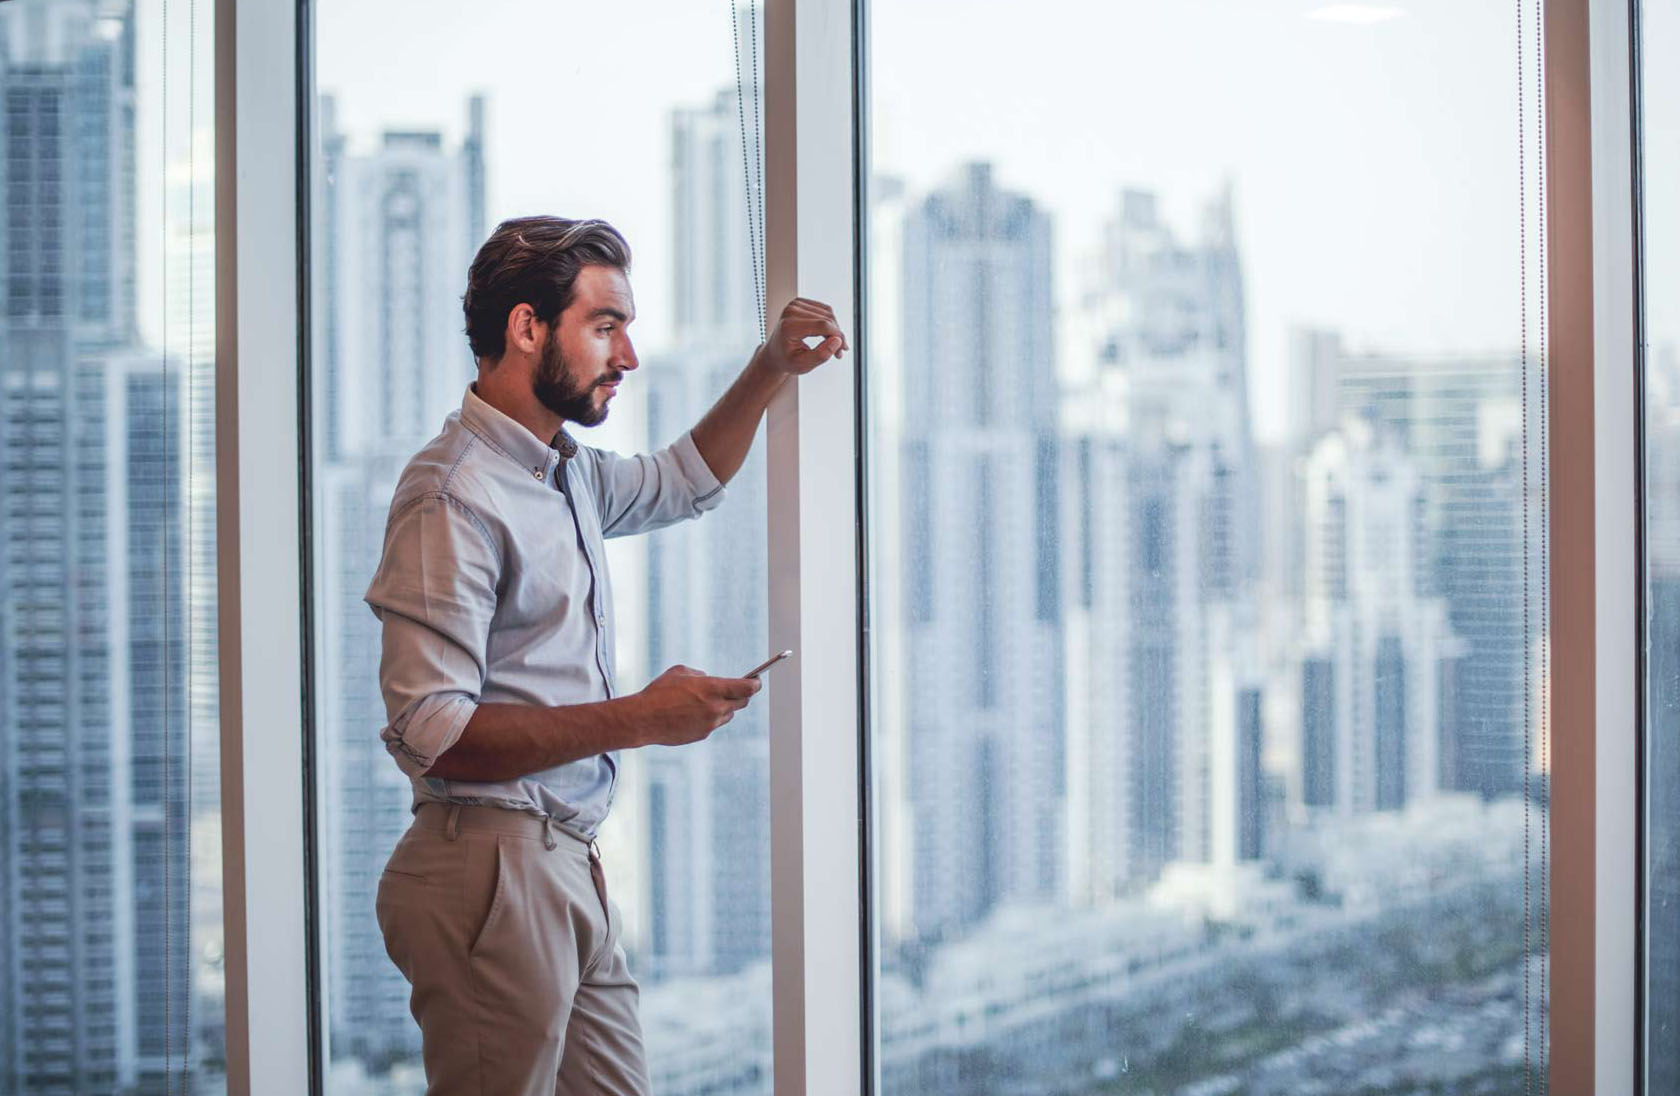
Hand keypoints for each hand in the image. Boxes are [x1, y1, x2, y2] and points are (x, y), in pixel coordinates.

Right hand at [630, 665, 761, 747]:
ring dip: (724, 707)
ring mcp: (710, 724)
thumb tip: (708, 679)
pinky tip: (695, 713)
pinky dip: (710, 718)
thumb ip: (700, 674)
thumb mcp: (680, 672)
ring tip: (710, 701)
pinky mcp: (702, 735)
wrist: (643, 719)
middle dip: (742, 695)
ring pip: (728, 715)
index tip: (757, 681)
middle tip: (738, 689)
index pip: (747, 688)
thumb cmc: (659, 692)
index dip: (755, 684)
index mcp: (713, 689)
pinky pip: (713, 724)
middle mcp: (716, 708)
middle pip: (742, 702)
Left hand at [759, 297, 849, 375]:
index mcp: (789, 326)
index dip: (837, 336)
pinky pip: (824, 310)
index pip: (822, 325)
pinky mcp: (800, 302)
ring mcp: (795, 304)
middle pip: (827, 318)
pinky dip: (830, 323)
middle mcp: (791, 311)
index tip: (842, 350)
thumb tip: (838, 341)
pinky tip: (828, 335)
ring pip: (828, 313)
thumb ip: (821, 355)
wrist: (775, 353)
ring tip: (834, 345)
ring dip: (835, 329)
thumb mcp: (803, 365)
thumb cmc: (787, 360)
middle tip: (839, 352)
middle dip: (837, 335)